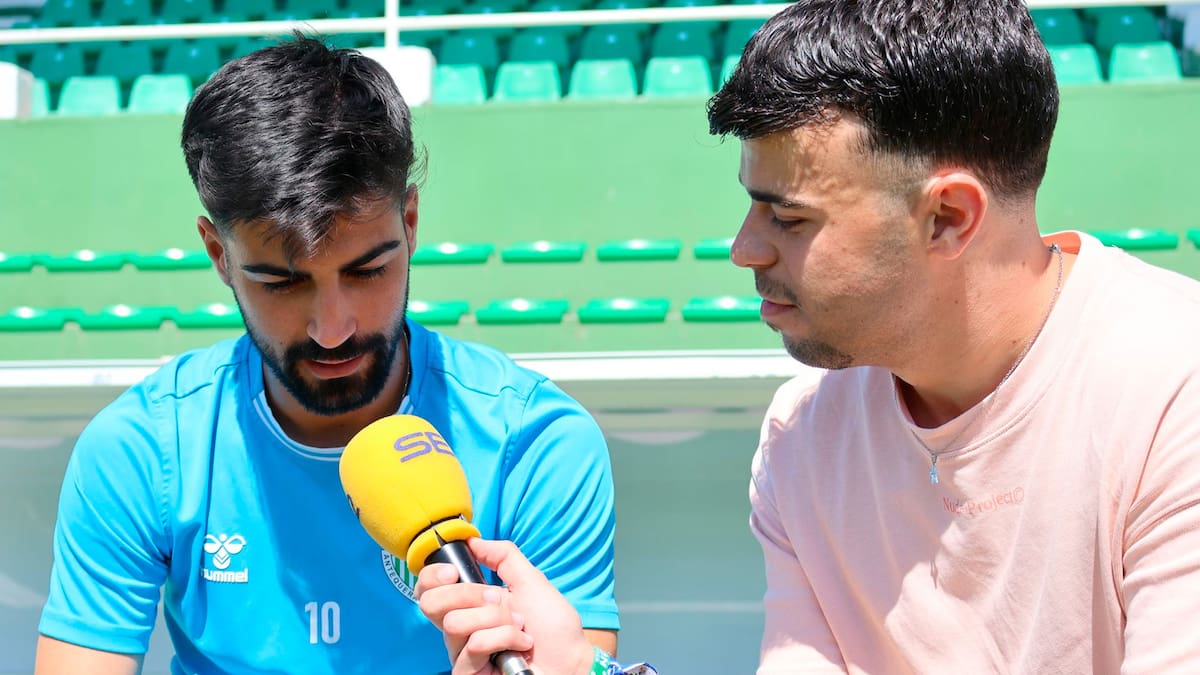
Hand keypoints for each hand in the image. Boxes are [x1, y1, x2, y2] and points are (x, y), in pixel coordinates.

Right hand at [416, 538, 594, 674]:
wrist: (571, 660)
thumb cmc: (553, 626)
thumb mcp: (531, 580)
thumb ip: (503, 556)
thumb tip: (472, 540)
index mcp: (469, 604)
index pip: (427, 589)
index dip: (432, 576)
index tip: (455, 571)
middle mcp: (460, 628)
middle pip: (431, 603)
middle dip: (470, 595)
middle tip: (499, 600)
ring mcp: (462, 653)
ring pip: (456, 622)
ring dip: (498, 619)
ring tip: (520, 627)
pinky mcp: (469, 673)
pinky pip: (475, 644)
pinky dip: (505, 637)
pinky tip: (521, 646)